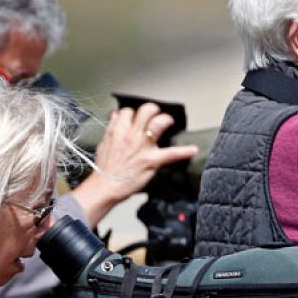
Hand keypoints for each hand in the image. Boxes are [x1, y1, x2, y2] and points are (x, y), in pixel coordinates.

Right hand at [72, 103, 199, 224]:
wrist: (105, 186)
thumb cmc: (104, 169)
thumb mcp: (104, 143)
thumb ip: (112, 128)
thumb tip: (115, 115)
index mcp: (118, 130)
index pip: (128, 111)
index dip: (135, 113)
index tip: (138, 117)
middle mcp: (131, 135)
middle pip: (146, 110)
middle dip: (153, 110)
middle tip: (156, 116)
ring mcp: (143, 146)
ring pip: (158, 123)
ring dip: (166, 120)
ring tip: (169, 122)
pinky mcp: (151, 160)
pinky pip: (171, 153)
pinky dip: (184, 151)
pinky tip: (193, 150)